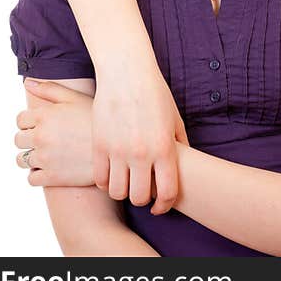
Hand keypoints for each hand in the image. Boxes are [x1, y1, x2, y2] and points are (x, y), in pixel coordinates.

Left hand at [15, 81, 94, 186]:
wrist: (119, 148)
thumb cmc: (98, 120)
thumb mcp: (76, 98)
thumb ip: (50, 89)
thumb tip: (27, 82)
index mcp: (44, 115)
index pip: (20, 120)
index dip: (31, 122)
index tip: (44, 125)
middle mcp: (40, 136)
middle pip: (18, 140)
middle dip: (29, 139)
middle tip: (48, 140)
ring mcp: (44, 158)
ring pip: (22, 160)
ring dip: (32, 158)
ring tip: (50, 155)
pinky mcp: (51, 177)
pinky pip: (32, 178)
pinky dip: (39, 175)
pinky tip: (54, 168)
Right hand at [91, 65, 187, 214]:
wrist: (127, 72)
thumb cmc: (155, 94)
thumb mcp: (175, 119)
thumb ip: (180, 145)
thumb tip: (182, 166)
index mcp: (164, 149)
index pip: (166, 192)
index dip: (164, 206)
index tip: (160, 207)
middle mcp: (140, 154)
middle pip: (139, 198)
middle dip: (143, 199)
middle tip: (142, 192)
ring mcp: (117, 151)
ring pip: (117, 192)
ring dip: (123, 192)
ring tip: (127, 183)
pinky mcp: (98, 145)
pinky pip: (99, 178)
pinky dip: (106, 182)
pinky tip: (112, 174)